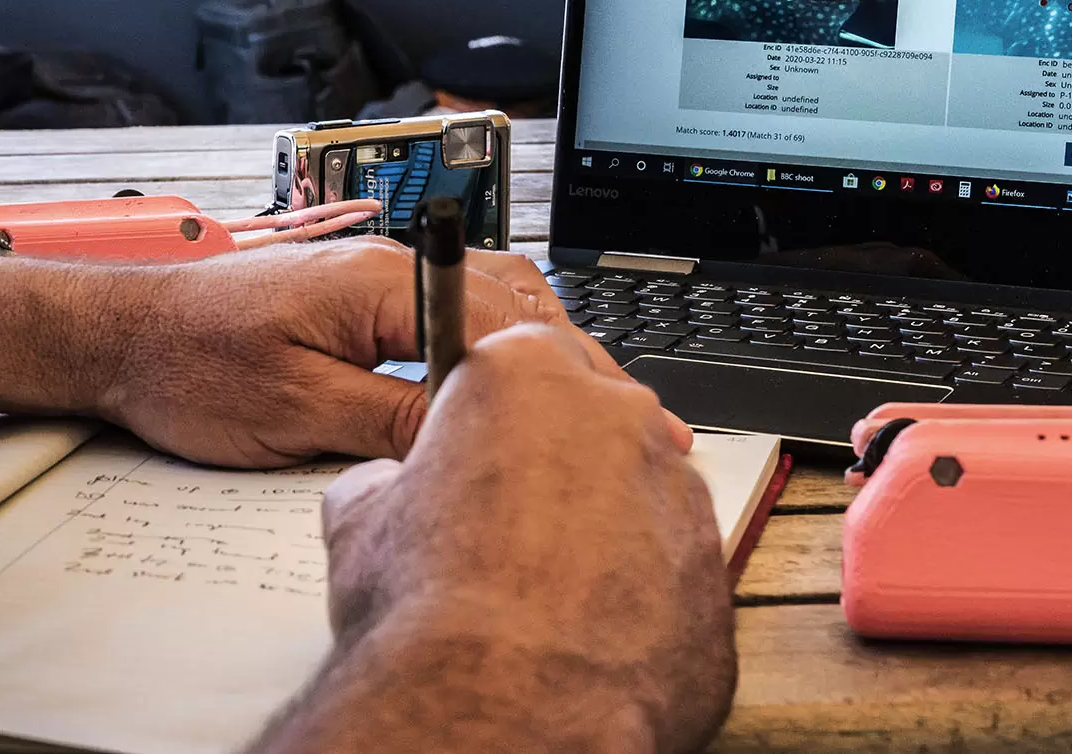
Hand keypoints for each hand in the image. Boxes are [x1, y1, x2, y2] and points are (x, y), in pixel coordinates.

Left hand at [85, 237, 578, 466]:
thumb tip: (470, 435)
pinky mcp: (363, 295)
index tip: (586, 418)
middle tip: (599, 417)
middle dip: (558, 358)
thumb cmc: (188, 366)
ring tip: (560, 405)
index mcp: (381, 283)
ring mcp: (378, 275)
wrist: (121, 335)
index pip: (500, 320)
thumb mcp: (294, 410)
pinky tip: (496, 384)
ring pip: (488, 296)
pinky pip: (451, 306)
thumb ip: (390, 418)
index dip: (550, 374)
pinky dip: (488, 340)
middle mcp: (389, 265)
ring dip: (527, 346)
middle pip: (510, 298)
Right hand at [271, 323, 734, 753]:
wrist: (502, 711)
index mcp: (526, 372)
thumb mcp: (358, 520)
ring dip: (602, 533)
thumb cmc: (429, 611)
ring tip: (543, 599)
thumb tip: (386, 491)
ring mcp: (677, 492)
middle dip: (554, 466)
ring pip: (639, 496)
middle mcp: (617, 415)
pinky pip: (673, 571)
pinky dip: (641, 597)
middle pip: (591, 421)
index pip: (518, 359)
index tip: (472, 453)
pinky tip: (587, 639)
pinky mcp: (713, 572)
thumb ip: (386, 480)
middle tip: (501, 531)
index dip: (490, 414)